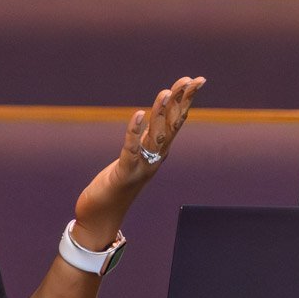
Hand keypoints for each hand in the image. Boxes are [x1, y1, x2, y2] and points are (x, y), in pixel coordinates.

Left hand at [70, 75, 204, 246]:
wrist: (102, 216)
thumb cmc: (116, 186)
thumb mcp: (134, 157)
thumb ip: (143, 139)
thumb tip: (151, 118)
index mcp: (158, 151)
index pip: (176, 121)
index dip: (186, 100)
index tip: (196, 80)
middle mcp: (155, 157)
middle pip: (171, 125)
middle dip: (181, 102)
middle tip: (191, 80)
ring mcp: (142, 165)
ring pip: (155, 135)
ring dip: (160, 113)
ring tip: (166, 91)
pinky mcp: (124, 172)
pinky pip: (131, 148)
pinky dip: (135, 131)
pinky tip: (139, 114)